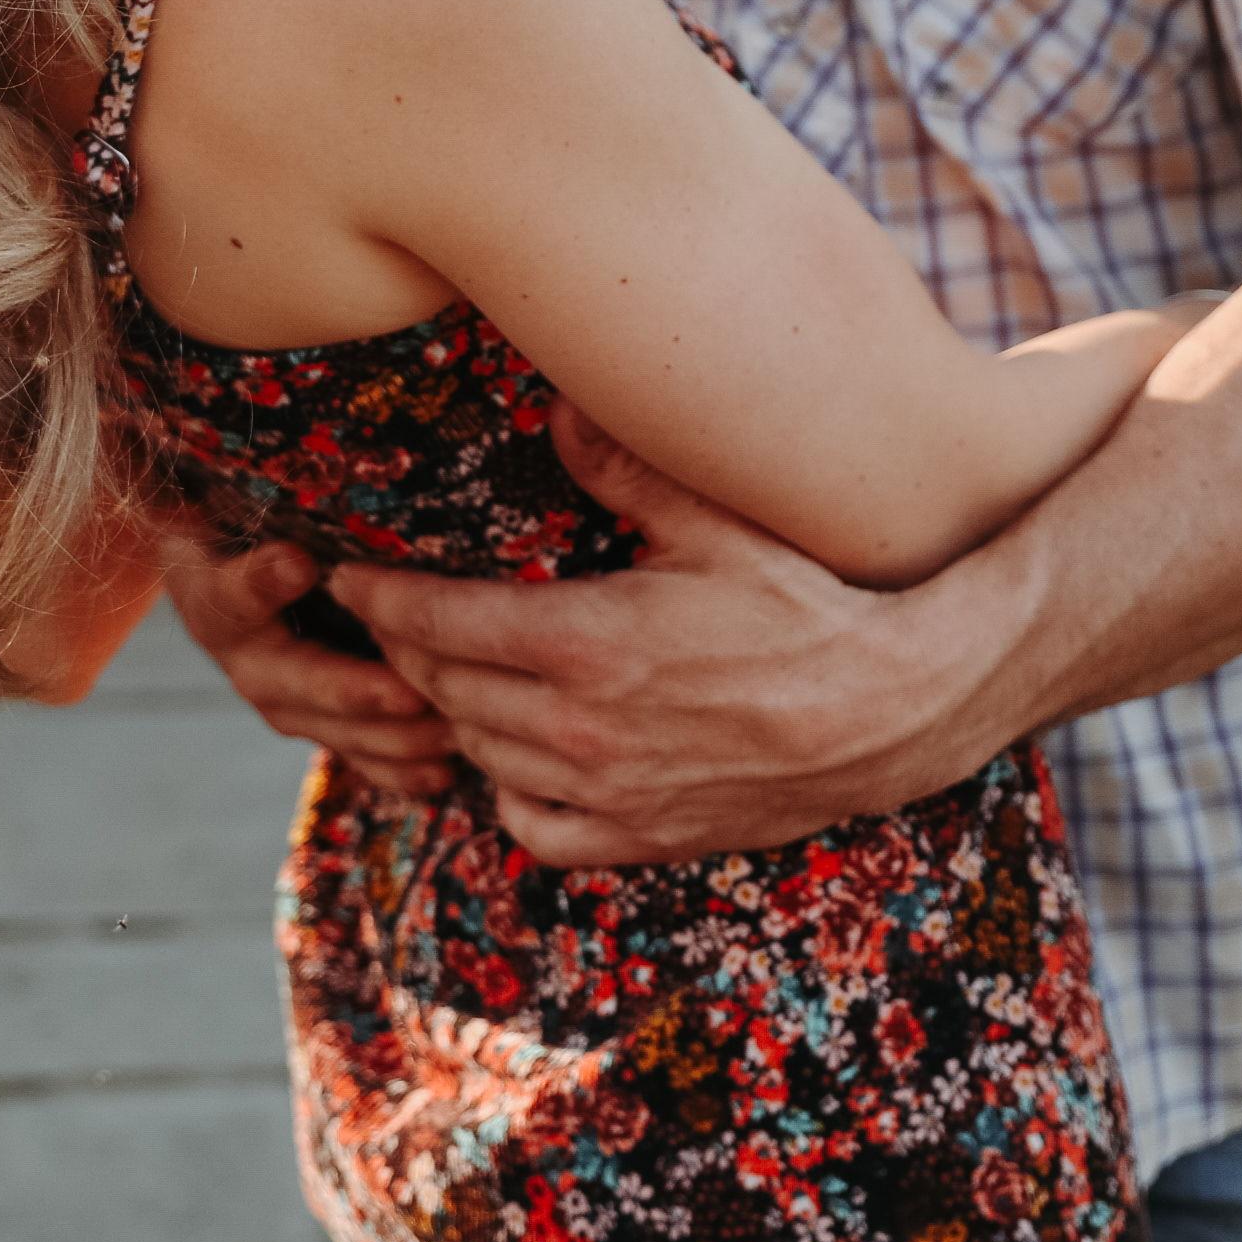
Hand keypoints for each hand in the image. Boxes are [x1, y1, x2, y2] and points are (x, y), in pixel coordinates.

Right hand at [155, 532, 458, 797]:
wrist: (240, 574)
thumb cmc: (261, 527)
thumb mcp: (254, 509)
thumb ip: (273, 519)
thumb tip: (300, 545)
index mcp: (217, 598)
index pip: (229, 593)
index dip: (261, 580)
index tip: (298, 562)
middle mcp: (246, 660)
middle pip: (292, 684)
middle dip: (353, 691)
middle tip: (410, 693)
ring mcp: (284, 701)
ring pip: (329, 729)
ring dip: (388, 739)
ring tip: (448, 736)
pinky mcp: (320, 725)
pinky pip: (354, 755)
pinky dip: (396, 771)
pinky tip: (441, 776)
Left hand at [325, 406, 1025, 866]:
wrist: (896, 708)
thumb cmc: (810, 603)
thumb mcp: (717, 522)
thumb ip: (624, 467)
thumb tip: (554, 406)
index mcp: (588, 643)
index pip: (437, 624)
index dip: (379, 599)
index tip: (346, 574)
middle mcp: (582, 728)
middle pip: (443, 689)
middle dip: (405, 648)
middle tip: (388, 611)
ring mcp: (609, 791)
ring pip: (477, 753)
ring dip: (450, 711)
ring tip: (443, 669)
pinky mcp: (641, 835)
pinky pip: (532, 824)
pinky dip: (506, 789)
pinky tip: (515, 750)